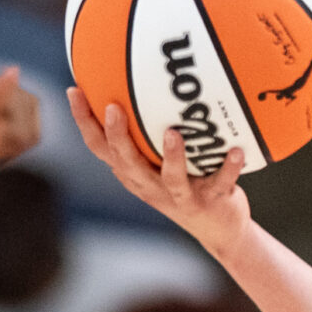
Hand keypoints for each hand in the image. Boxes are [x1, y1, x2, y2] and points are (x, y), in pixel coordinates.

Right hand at [69, 88, 250, 254]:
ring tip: (173, 133)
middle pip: (127, 163)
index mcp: (134, 174)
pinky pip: (221, 182)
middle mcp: (151, 186)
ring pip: (172, 179)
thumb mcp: (159, 162)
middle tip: (113, 108)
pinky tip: (237, 150)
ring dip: (173, 157)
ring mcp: (181, 196)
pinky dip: (229, 167)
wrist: (218, 228)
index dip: (84, 122)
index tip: (74, 90)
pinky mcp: (211, 201)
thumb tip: (143, 82)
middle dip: (118, 136)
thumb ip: (149, 134)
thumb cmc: (185, 185)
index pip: (100, 148)